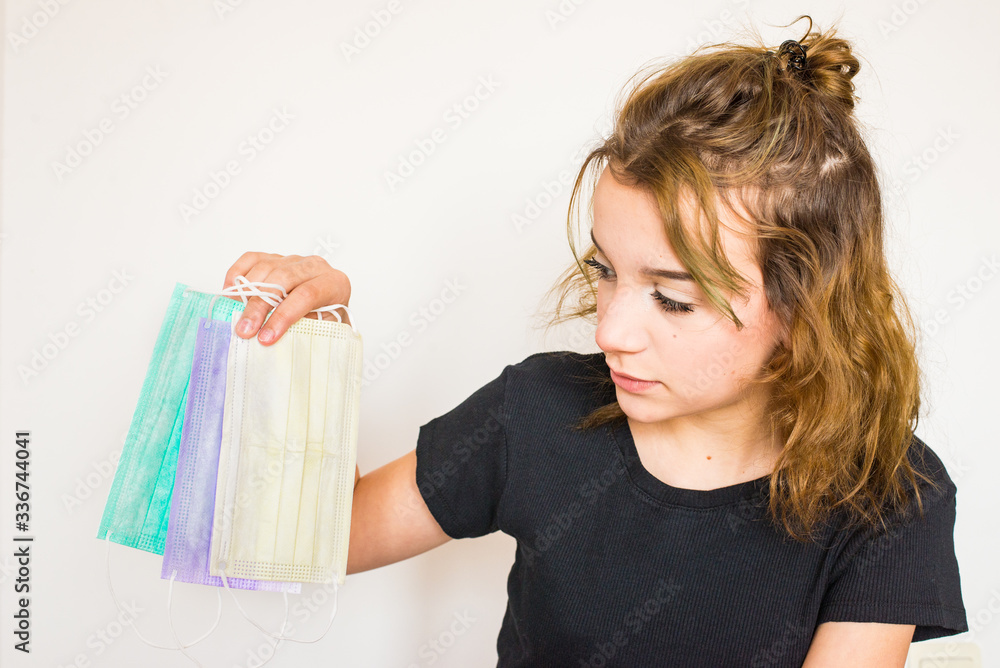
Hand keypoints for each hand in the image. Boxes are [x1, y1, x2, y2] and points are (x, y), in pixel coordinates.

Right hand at [222, 252, 350, 344]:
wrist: (327, 309)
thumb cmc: (325, 322)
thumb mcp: (322, 330)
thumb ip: (302, 330)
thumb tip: (270, 337)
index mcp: (334, 283)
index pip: (306, 294)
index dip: (283, 316)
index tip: (266, 337)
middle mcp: (315, 266)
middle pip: (282, 279)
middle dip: (260, 306)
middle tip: (245, 330)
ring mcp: (293, 259)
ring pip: (265, 268)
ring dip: (246, 293)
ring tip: (236, 317)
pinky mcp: (275, 257)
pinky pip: (252, 258)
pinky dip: (238, 274)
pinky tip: (230, 293)